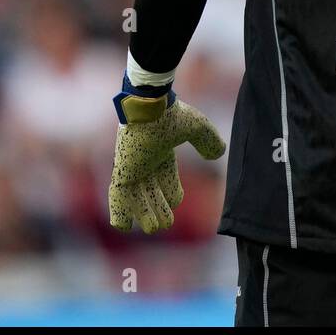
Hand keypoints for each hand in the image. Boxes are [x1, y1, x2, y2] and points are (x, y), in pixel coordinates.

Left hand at [109, 97, 225, 233]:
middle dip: (159, 208)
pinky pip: (117, 196)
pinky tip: (124, 226)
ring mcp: (133, 167)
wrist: (150, 106)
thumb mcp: (197, 127)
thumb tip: (218, 153)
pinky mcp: (123, 172)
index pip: (166, 177)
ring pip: (136, 197)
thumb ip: (208, 139)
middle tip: (165, 224)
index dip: (172, 191)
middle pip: (151, 191)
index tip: (176, 199)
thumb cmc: (171, 114)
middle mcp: (146, 161)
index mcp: (161, 151)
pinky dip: (120, 211)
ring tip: (154, 228)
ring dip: (144, 213)